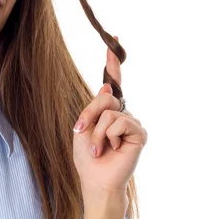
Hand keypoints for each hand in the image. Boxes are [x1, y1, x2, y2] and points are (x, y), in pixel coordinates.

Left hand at [72, 36, 147, 194]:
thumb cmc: (87, 156)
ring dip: (96, 132)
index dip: (113, 61)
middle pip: (105, 96)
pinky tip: (112, 149)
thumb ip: (94, 107)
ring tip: (98, 148)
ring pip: (109, 111)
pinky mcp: (139, 133)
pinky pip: (119, 123)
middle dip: (89, 114)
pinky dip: (109, 136)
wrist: (95, 179)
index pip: (112, 82)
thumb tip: (107, 88)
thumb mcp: (83, 127)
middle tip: (80, 131)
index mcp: (107, 110)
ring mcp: (132, 123)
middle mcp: (122, 113)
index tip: (114, 39)